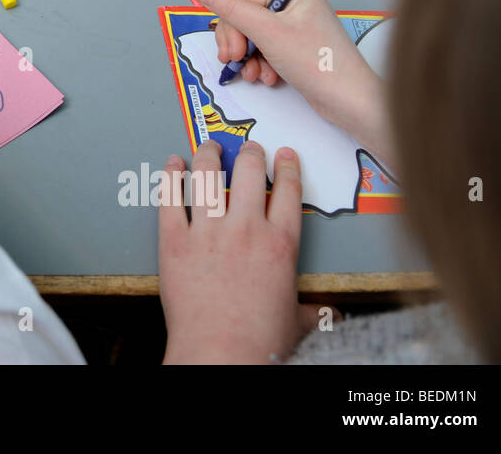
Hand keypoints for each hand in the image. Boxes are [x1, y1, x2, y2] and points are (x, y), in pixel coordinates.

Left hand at [160, 142, 327, 362]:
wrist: (220, 354)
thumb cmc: (260, 342)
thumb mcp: (296, 321)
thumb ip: (312, 310)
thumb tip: (331, 315)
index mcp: (280, 244)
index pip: (288, 191)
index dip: (287, 167)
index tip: (284, 155)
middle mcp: (245, 230)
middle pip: (249, 173)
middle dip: (249, 152)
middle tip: (247, 146)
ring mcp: (207, 233)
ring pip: (207, 178)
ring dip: (207, 155)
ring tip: (208, 145)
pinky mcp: (174, 242)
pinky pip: (170, 200)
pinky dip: (170, 178)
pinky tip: (172, 164)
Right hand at [195, 0, 388, 150]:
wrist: (348, 101)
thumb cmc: (315, 61)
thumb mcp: (267, 33)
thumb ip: (231, 10)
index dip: (230, 24)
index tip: (229, 51)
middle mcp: (295, 3)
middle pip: (245, 16)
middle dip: (238, 43)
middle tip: (234, 62)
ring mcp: (296, 26)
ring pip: (252, 36)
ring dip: (247, 57)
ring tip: (254, 75)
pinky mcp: (296, 47)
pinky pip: (265, 49)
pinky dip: (260, 64)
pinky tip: (266, 77)